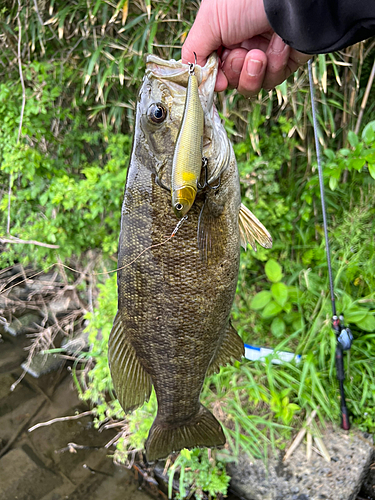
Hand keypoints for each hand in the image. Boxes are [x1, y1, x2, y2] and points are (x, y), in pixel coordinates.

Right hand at [181, 0, 310, 96]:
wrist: (293, 0)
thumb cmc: (248, 0)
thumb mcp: (210, 21)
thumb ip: (194, 50)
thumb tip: (192, 76)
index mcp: (223, 31)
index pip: (212, 66)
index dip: (213, 77)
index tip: (217, 81)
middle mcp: (242, 42)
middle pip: (230, 79)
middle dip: (234, 72)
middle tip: (241, 55)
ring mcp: (264, 53)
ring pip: (250, 85)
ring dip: (252, 74)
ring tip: (260, 55)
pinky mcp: (285, 61)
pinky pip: (272, 80)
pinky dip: (274, 66)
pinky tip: (279, 45)